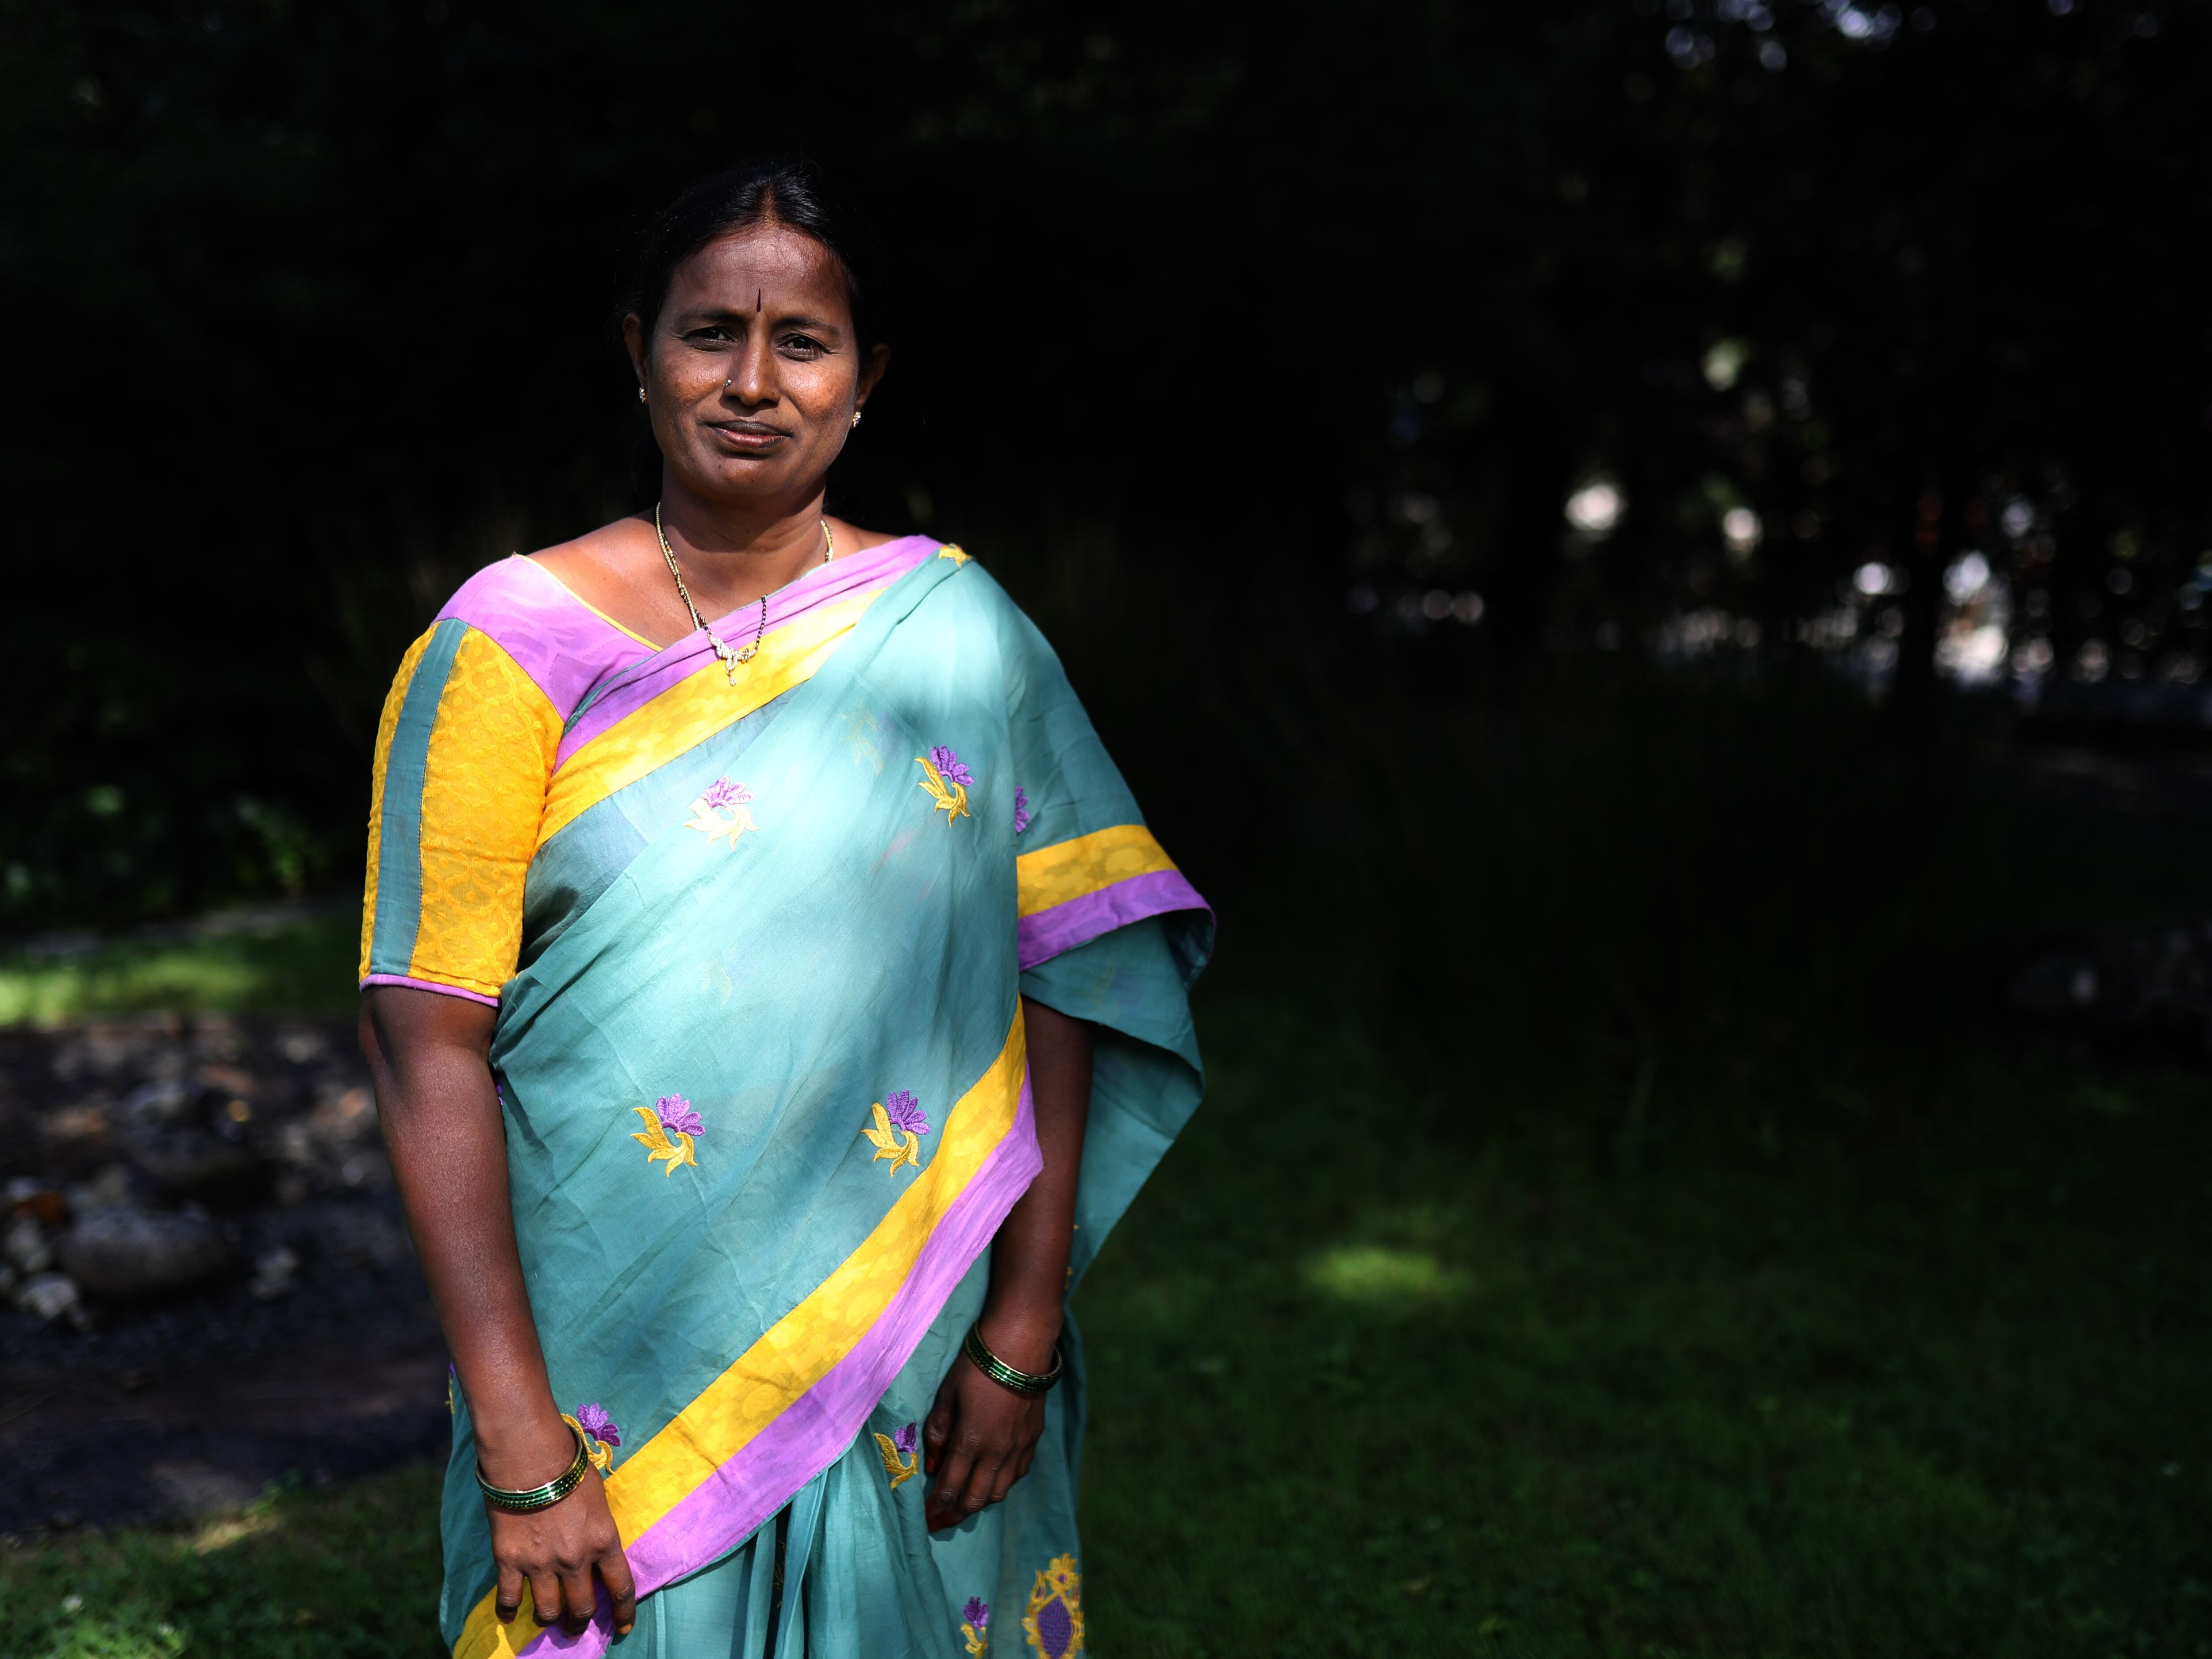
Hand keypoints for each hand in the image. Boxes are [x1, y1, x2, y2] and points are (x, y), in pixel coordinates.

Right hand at [483, 1424, 636, 1637]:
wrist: (529, 1455)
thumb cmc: (568, 1467)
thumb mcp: (598, 1499)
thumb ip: (597, 1530)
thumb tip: (595, 1550)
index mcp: (603, 1540)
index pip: (620, 1588)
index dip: (624, 1612)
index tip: (623, 1627)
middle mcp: (575, 1558)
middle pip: (582, 1608)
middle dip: (580, 1622)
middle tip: (576, 1626)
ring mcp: (541, 1563)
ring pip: (548, 1612)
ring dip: (550, 1620)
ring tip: (548, 1619)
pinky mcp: (509, 1561)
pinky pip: (509, 1600)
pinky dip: (508, 1611)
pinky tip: (509, 1614)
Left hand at [922, 1316, 1054, 1531]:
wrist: (1021, 1346)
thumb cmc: (976, 1366)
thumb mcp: (947, 1394)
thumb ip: (937, 1432)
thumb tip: (932, 1465)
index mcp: (971, 1441)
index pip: (949, 1489)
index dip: (935, 1509)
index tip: (924, 1521)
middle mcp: (996, 1452)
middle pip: (974, 1499)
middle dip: (954, 1516)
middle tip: (940, 1523)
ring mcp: (1018, 1448)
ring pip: (999, 1493)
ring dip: (978, 1504)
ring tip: (964, 1505)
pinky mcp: (1032, 1440)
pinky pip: (1017, 1475)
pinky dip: (1001, 1486)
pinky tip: (992, 1482)